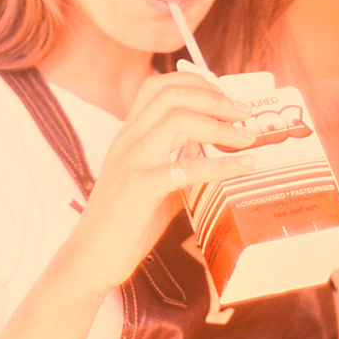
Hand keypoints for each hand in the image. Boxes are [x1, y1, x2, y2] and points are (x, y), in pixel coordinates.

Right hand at [60, 71, 256, 295]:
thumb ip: (178, 161)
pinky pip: (187, 168)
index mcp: (128, 134)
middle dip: (215, 97)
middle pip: (172, 95)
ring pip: (178, 120)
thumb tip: (214, 152)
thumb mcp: (152, 180)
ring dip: (220, 125)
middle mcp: (128, 140)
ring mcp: (133, 162)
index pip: (157, 86)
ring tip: (248, 137)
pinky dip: (222, 164)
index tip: (224, 95)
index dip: (195, 82)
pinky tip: (246, 166)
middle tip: (245, 112)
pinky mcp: (141, 189)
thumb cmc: (124, 221)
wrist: (90, 257)